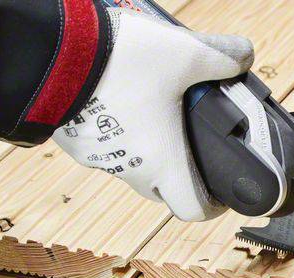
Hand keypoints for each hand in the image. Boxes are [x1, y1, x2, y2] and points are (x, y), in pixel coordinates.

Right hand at [53, 9, 252, 220]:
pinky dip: (121, 137)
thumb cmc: (119, 62)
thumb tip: (244, 55)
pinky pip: (107, 151)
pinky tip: (126, 103)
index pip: (193, 210)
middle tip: (193, 145)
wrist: (49, 52)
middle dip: (182, 174)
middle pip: (165, 190)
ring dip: (150, 153)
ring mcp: (100, 160)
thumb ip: (221, 56)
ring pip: (134, 170)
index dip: (213, 206)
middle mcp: (132, 170)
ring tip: (160, 116)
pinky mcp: (76, 143)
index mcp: (163, 162)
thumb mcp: (184, 52)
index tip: (220, 192)